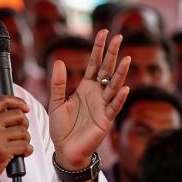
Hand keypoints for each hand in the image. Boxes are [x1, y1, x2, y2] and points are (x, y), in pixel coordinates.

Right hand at [0, 95, 32, 181]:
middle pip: (18, 115)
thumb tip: (14, 114)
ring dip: (26, 140)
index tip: (25, 108)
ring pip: (23, 132)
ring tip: (19, 146)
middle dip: (24, 124)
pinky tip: (22, 153)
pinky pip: (25, 146)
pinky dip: (27, 150)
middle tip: (21, 133)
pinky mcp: (3, 150)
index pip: (3, 100)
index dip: (18, 102)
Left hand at [49, 30, 130, 169]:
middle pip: (107, 70)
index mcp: (85, 87)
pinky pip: (113, 107)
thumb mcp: (55, 103)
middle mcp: (97, 94)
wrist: (65, 150)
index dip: (99, 48)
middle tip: (119, 37)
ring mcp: (103, 106)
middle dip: (112, 54)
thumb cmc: (62, 128)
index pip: (94, 64)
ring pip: (114, 86)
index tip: (104, 32)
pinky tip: (124, 89)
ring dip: (120, 74)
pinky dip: (119, 99)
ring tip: (126, 59)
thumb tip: (59, 61)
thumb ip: (58, 83)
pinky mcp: (105, 120)